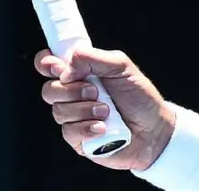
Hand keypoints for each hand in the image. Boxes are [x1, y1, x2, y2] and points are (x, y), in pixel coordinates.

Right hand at [36, 44, 175, 170]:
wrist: (153, 129)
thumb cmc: (138, 95)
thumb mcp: (121, 67)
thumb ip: (94, 59)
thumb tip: (67, 66)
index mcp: (81, 72)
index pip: (49, 64)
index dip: (45, 63)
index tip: (57, 67)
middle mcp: (72, 94)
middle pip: (49, 90)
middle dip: (71, 90)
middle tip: (94, 91)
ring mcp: (74, 117)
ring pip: (58, 111)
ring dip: (84, 109)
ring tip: (106, 110)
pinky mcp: (77, 139)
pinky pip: (69, 132)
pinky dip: (87, 127)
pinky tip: (103, 128)